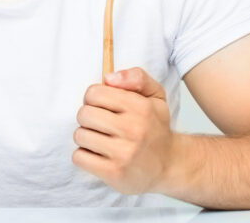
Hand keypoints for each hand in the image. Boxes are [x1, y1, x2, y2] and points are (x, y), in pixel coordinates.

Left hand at [72, 67, 178, 194]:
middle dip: (88, 117)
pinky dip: (84, 156)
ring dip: (85, 137)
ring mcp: (123, 153)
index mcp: (141, 107)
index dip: (93, 98)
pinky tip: (98, 155)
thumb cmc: (155, 127)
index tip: (102, 106)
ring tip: (100, 140)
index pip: (94, 93)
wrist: (169, 165)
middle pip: (84, 114)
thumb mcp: (155, 95)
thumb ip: (136, 77)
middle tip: (100, 124)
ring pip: (79, 135)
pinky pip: (79, 157)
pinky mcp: (113, 173)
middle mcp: (133, 129)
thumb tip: (108, 78)